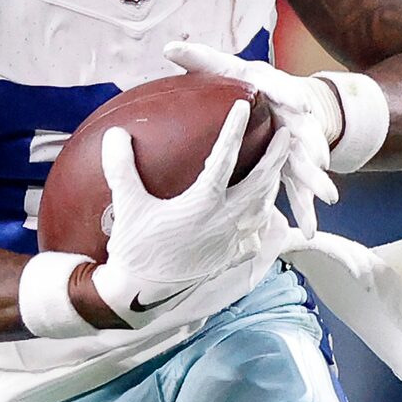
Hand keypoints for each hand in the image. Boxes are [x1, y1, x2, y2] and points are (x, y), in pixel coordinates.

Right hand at [91, 102, 297, 321]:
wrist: (141, 295)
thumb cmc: (134, 249)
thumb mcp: (127, 206)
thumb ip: (122, 169)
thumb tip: (115, 135)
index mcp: (202, 205)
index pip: (224, 159)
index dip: (234, 130)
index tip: (245, 107)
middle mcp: (223, 222)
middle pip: (260, 184)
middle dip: (276, 157)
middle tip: (286, 134)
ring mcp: (229, 242)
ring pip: (263, 209)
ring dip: (273, 186)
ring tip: (278, 169)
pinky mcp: (227, 258)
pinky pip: (255, 234)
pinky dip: (263, 219)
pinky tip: (263, 213)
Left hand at [163, 40, 341, 233]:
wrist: (278, 98)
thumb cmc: (244, 82)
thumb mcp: (225, 67)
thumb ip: (200, 59)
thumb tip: (170, 47)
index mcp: (274, 91)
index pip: (285, 90)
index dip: (293, 97)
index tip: (300, 106)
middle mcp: (290, 118)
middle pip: (305, 132)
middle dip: (314, 146)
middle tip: (319, 160)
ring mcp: (296, 144)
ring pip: (307, 164)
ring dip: (316, 180)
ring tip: (326, 198)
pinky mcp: (294, 167)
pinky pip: (299, 190)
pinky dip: (304, 209)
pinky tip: (308, 231)